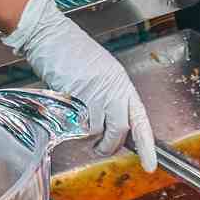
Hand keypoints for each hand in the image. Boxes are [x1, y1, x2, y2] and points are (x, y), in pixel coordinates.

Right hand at [5, 0, 156, 169]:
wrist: (49, 34)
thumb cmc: (70, 52)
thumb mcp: (99, 73)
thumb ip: (108, 97)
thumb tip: (109, 127)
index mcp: (121, 82)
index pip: (140, 118)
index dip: (146, 145)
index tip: (150, 165)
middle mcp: (112, 87)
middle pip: (120, 130)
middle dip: (109, 145)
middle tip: (100, 149)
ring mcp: (95, 91)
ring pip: (97, 131)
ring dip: (87, 136)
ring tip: (79, 124)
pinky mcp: (77, 95)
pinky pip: (79, 124)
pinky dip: (73, 127)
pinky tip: (68, 114)